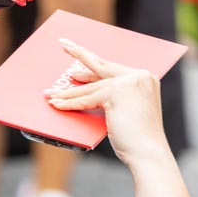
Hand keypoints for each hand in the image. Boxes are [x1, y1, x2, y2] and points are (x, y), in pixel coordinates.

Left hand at [45, 40, 170, 167]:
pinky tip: (57, 104)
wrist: (148, 152)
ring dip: (67, 93)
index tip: (76, 56)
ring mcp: (129, 82)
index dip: (90, 64)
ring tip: (49, 94)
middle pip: (101, 66)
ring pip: (90, 87)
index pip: (111, 68)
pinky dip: (70, 103)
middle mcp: (139, 76)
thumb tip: (87, 91)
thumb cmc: (136, 138)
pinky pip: (87, 99)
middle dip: (79, 54)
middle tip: (63, 44)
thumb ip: (113, 97)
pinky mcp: (117, 93)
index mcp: (144, 78)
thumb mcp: (125, 111)